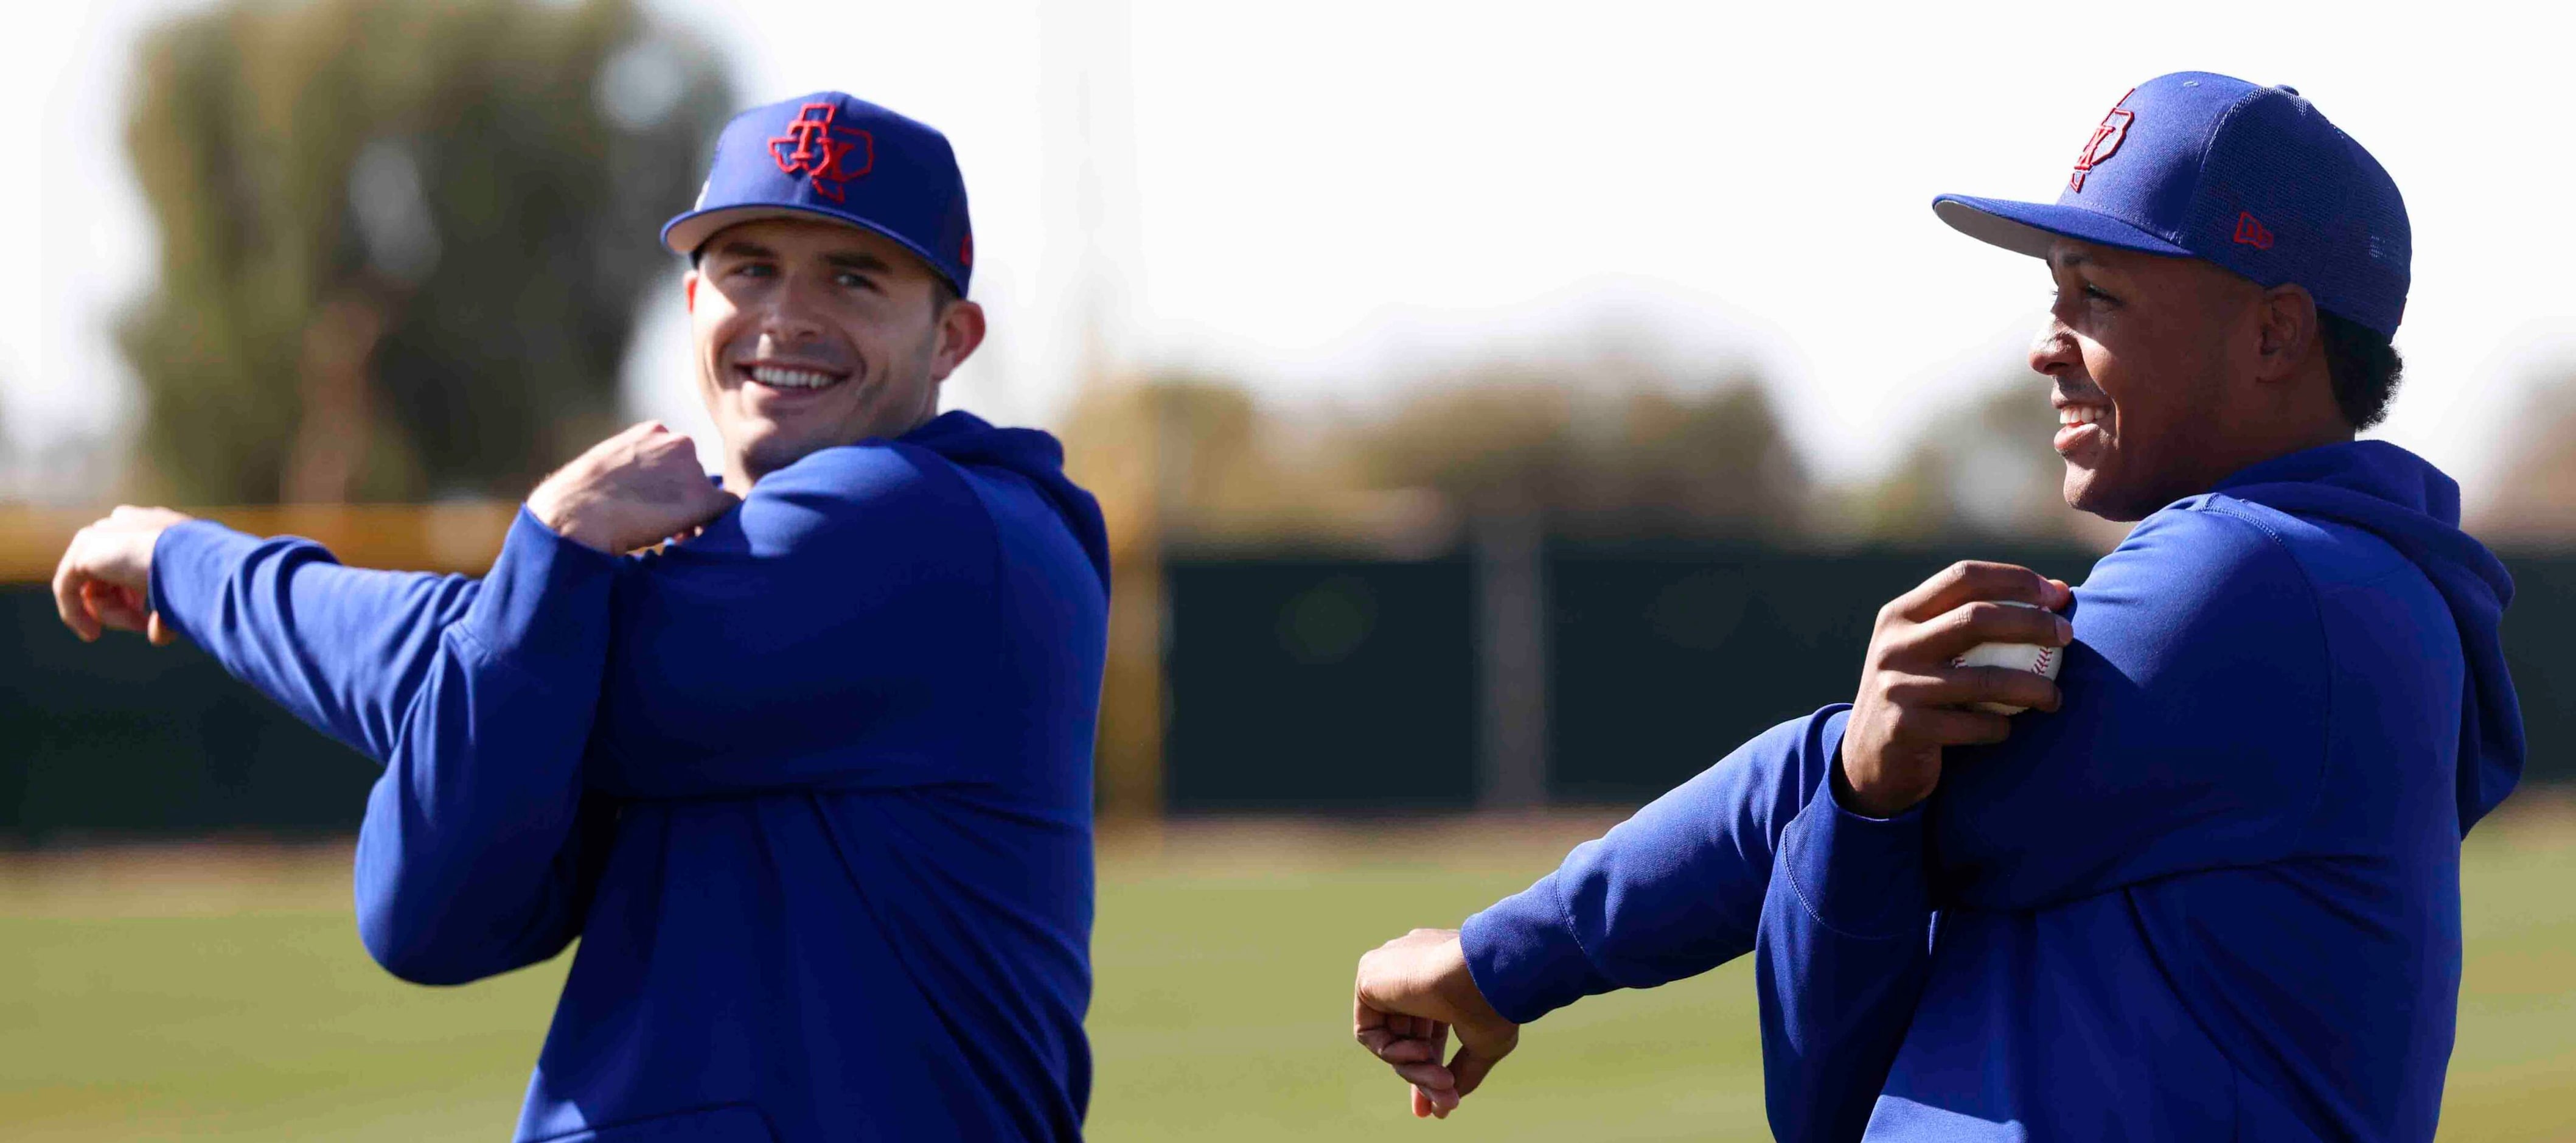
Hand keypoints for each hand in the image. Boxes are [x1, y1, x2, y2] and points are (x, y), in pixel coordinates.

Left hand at [53, 505, 194, 644]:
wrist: (195, 559)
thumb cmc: (205, 573)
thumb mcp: (191, 586)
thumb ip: (169, 605)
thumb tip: (158, 634)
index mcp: (154, 524)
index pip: (133, 558)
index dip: (138, 593)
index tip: (150, 615)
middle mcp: (126, 523)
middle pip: (110, 573)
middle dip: (123, 604)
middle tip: (141, 624)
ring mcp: (102, 533)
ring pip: (94, 585)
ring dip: (113, 613)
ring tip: (137, 624)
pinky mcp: (83, 551)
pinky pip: (68, 589)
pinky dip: (77, 614)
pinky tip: (92, 633)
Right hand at [526, 422, 737, 553]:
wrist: (575, 514)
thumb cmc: (579, 497)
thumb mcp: (607, 465)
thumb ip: (634, 465)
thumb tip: (643, 485)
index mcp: (654, 431)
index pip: (677, 456)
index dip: (670, 484)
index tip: (654, 505)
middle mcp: (679, 442)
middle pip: (695, 474)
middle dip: (683, 498)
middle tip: (666, 525)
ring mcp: (692, 469)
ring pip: (709, 494)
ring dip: (694, 515)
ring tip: (671, 535)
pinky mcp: (702, 498)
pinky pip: (728, 508)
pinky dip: (716, 523)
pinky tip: (693, 537)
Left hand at [1353, 928, 1519, 1118]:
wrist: (1492, 970)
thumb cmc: (1496, 1001)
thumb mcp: (1483, 1043)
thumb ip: (1462, 1070)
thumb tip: (1444, 1106)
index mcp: (1443, 973)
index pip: (1428, 1026)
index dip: (1432, 1065)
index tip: (1444, 1100)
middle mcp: (1413, 967)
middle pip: (1407, 1035)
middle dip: (1421, 1074)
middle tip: (1439, 1106)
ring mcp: (1390, 971)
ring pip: (1392, 1038)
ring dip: (1416, 1069)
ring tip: (1444, 1082)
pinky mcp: (1369, 977)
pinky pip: (1370, 1032)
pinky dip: (1393, 1053)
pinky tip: (1422, 1052)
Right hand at [1840, 561, 2073, 816]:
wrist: (1869, 759)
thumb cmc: (1920, 695)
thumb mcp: (1930, 650)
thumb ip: (1976, 621)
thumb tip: (2056, 592)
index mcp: (1900, 614)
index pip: (1963, 577)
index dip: (2014, 579)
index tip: (2056, 595)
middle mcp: (1894, 645)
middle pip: (1975, 617)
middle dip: (2033, 622)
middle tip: (2067, 635)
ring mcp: (1897, 686)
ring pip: (1983, 678)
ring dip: (2032, 686)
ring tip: (2055, 697)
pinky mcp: (1905, 728)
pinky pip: (1973, 726)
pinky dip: (2000, 728)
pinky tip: (2008, 730)